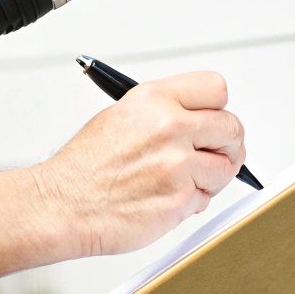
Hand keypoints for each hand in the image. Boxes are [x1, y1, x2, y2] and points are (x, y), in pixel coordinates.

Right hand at [30, 71, 247, 256]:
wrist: (62, 204)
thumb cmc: (84, 168)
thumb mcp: (121, 116)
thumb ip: (163, 112)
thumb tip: (196, 117)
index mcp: (155, 100)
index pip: (216, 88)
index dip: (219, 108)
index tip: (215, 121)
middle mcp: (170, 127)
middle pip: (232, 128)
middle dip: (226, 145)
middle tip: (214, 155)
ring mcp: (178, 164)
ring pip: (226, 167)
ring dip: (211, 178)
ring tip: (182, 181)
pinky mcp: (180, 199)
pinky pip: (207, 199)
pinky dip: (193, 202)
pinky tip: (166, 198)